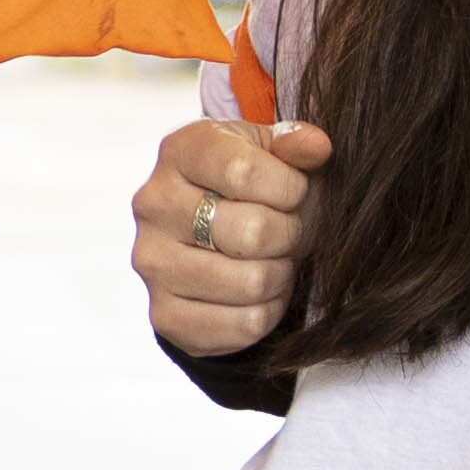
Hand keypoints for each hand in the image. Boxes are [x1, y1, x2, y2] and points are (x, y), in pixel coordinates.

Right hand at [134, 111, 328, 356]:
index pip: (244, 171)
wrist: (212, 239)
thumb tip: (317, 146)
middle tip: (287, 232)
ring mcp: (153, 263)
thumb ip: (295, 144)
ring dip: (281, 275)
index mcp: (179, 152)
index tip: (293, 192)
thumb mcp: (272, 153)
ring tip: (273, 259)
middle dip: (290, 235)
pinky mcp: (164, 315)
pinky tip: (258, 292)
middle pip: (253, 232)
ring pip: (253, 283)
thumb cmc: (253, 188)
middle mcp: (153, 205)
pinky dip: (268, 312)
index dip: (290, 188)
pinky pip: (245, 325)